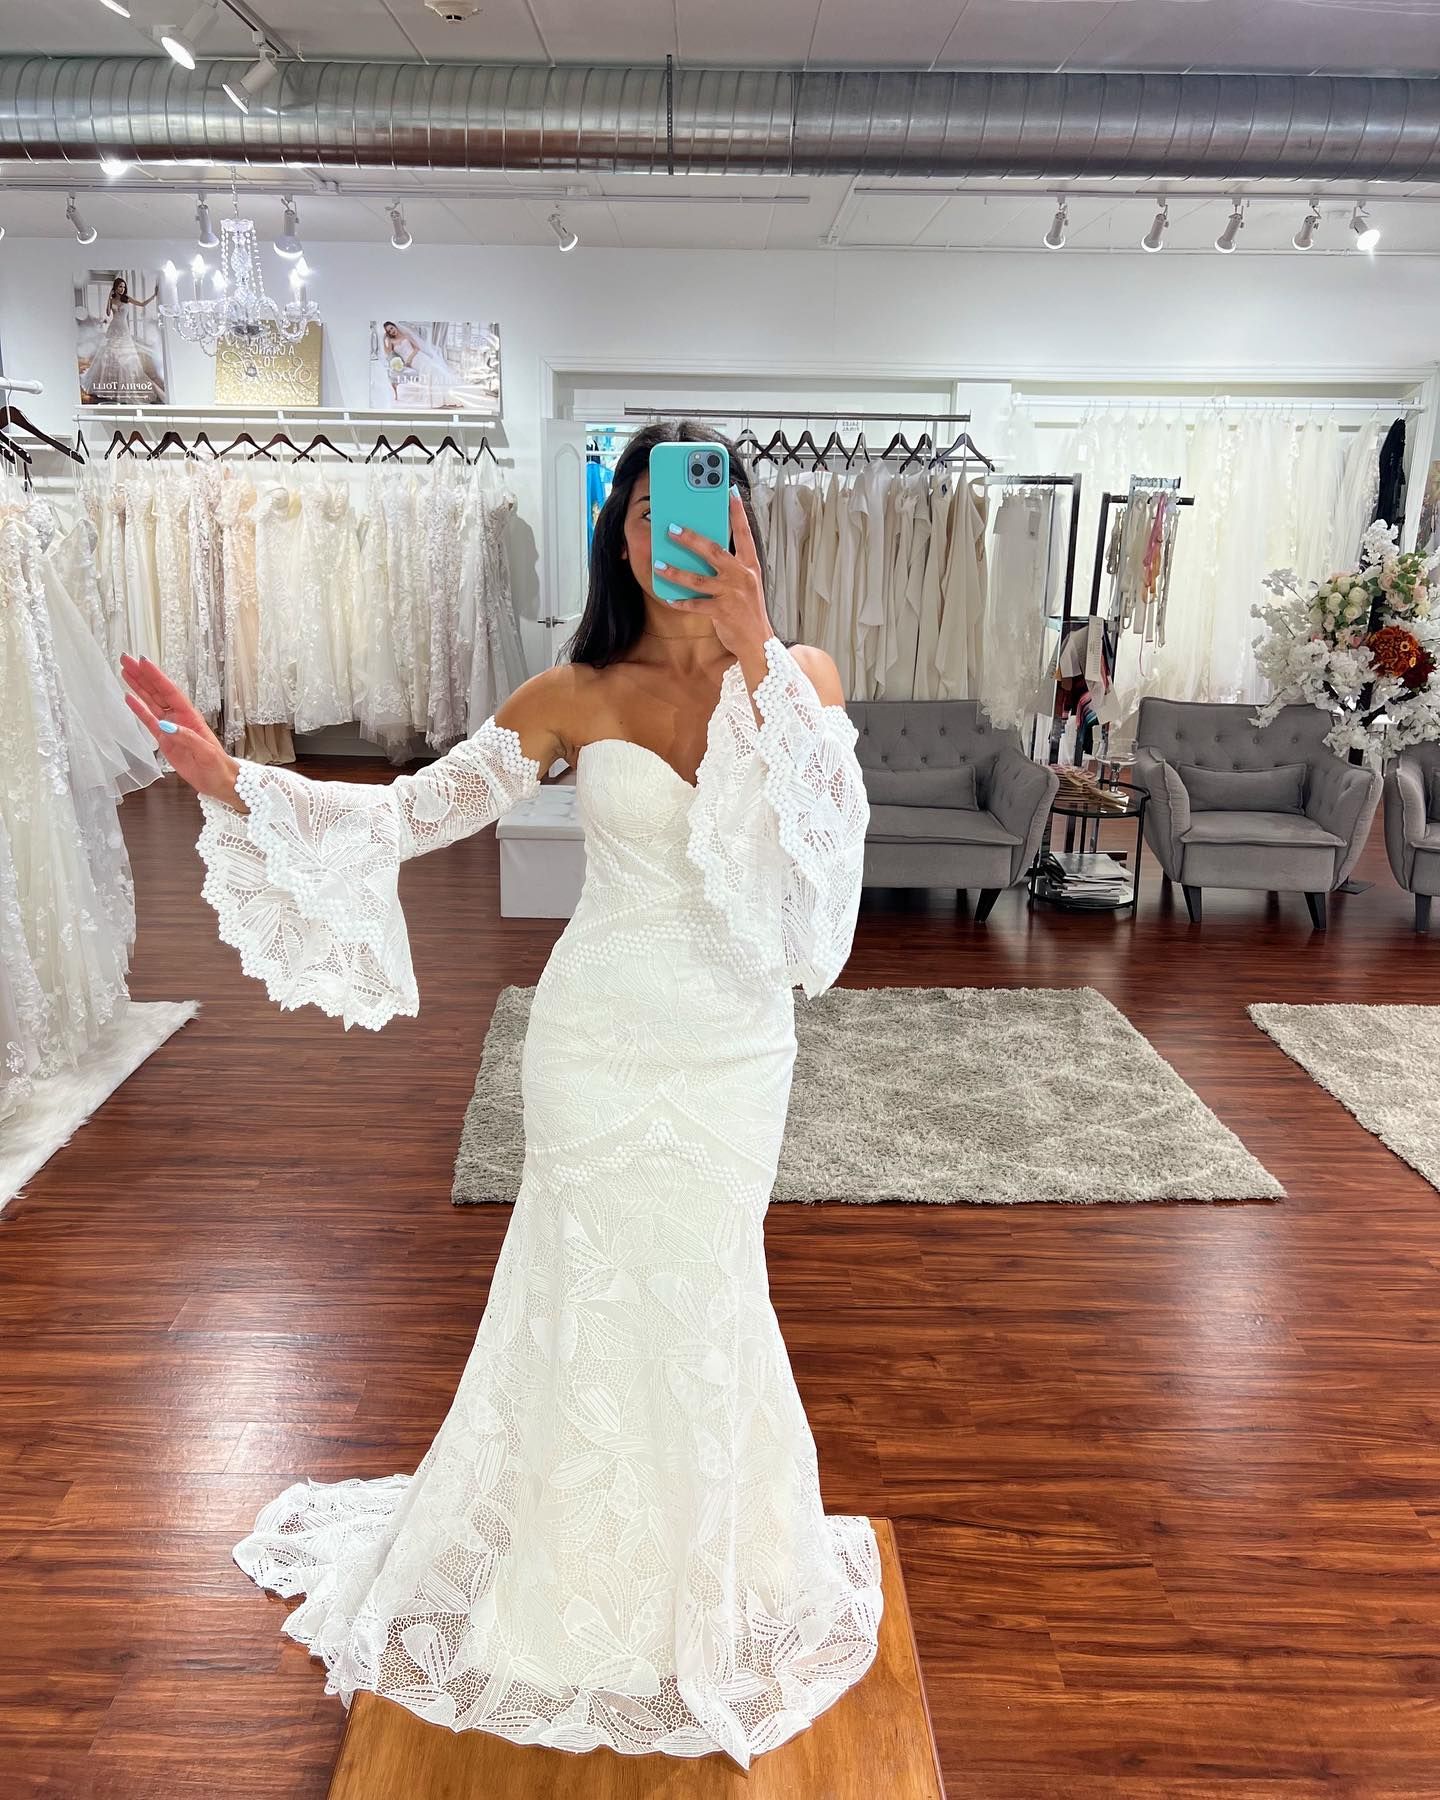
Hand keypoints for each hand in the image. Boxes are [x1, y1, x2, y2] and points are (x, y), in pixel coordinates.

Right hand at [119, 653, 236, 801]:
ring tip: (125, 671)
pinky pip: (148, 721)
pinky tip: (128, 698)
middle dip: (142, 675)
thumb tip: (165, 726)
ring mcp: (170, 728)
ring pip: (151, 702)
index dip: (156, 676)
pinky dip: (138, 710)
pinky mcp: (164, 740)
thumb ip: (186, 738)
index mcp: (190, 716)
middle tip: (127, 658)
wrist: (218, 782)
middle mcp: (178, 718)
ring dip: (138, 687)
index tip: (143, 661)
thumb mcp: (205, 752)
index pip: (170, 691)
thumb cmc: (217, 765)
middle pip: (157, 692)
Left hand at [655, 489, 771, 659]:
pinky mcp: (722, 612)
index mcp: (750, 566)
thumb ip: (731, 567)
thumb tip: (707, 551)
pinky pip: (696, 604)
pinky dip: (681, 602)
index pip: (744, 535)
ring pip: (698, 579)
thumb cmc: (749, 611)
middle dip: (691, 539)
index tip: (729, 494)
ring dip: (676, 572)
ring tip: (659, 565)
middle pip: (714, 552)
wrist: (758, 642)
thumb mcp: (747, 584)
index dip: (737, 514)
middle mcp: (742, 576)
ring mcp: (732, 594)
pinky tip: (669, 598)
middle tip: (672, 529)